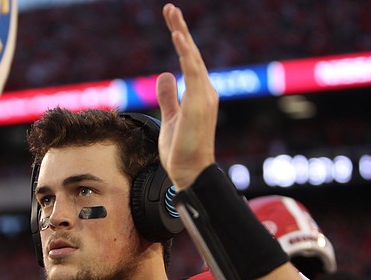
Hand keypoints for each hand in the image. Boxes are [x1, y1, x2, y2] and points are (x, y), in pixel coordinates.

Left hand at [156, 3, 217, 188]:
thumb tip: (165, 74)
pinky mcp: (199, 102)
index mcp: (199, 95)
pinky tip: (177, 35)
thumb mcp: (170, 118)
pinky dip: (185, 52)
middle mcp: (206, 91)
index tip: (172, 21)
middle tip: (169, 8)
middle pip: (191, 53)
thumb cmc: (182, 151)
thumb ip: (168, 97)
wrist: (190, 173)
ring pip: (192, 57)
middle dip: (180, 29)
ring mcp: (204, 96)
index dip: (180, 41)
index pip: (188, 61)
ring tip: (171, 13)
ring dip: (181, 34)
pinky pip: (193, 71)